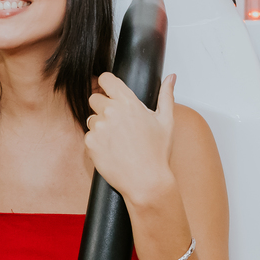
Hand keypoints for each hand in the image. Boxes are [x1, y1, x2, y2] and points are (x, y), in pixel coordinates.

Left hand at [84, 73, 175, 205]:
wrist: (146, 181)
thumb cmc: (157, 153)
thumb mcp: (166, 121)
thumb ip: (166, 95)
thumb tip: (171, 78)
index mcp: (128, 102)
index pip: (106, 79)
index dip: (106, 84)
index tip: (108, 91)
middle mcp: (111, 111)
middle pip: (94, 98)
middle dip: (103, 107)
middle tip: (118, 124)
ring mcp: (99, 127)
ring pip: (91, 118)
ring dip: (100, 126)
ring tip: (117, 141)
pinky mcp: (90, 142)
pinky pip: (89, 136)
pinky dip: (97, 142)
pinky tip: (111, 151)